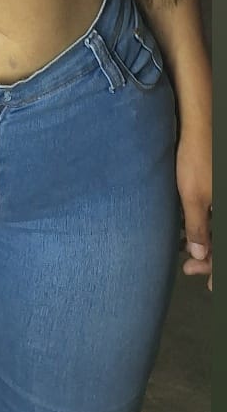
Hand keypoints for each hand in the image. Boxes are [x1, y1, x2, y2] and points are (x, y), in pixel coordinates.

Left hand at [177, 124, 211, 292]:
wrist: (201, 124)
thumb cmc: (198, 159)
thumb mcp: (194, 196)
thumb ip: (200, 228)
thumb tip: (200, 256)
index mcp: (225, 210)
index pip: (224, 252)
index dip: (217, 270)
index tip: (210, 286)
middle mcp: (224, 205)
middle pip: (222, 242)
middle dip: (211, 260)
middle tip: (190, 270)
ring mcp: (221, 198)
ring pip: (219, 230)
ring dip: (208, 245)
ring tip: (188, 257)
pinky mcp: (217, 191)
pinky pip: (215, 216)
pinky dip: (207, 228)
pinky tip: (192, 233)